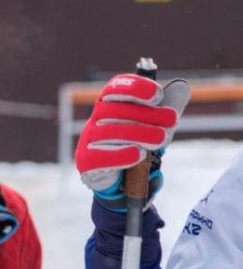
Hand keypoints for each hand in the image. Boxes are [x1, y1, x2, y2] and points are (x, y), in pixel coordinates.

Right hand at [75, 74, 189, 210]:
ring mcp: (88, 141)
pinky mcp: (86, 161)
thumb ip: (168, 107)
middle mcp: (95, 120)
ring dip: (139, 134)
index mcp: (110, 106)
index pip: (115, 88)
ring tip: (160, 139)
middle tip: (172, 120)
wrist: (122, 181)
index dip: (135, 88)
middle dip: (146, 114)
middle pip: (114, 110)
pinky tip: (138, 155)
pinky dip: (121, 154)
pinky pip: (100, 156)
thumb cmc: (137, 145)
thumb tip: (182, 86)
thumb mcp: (156, 126)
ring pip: (108, 132)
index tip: (158, 95)